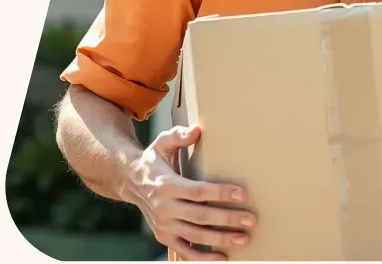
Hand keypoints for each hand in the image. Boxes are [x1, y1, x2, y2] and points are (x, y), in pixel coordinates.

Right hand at [128, 125, 256, 260]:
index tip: (242, 194)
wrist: (130, 181)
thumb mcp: (162, 142)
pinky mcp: (164, 237)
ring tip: (244, 239)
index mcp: (166, 185)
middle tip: (251, 220)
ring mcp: (164, 225)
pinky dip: (203, 258)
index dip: (221, 193)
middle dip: (228, 219)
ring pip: (196, 236)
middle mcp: (164, 208)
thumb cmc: (154, 160)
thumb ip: (179, 135)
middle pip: (201, 216)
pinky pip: (185, 251)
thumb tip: (196, 130)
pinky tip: (222, 259)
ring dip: (221, 240)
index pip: (198, 192)